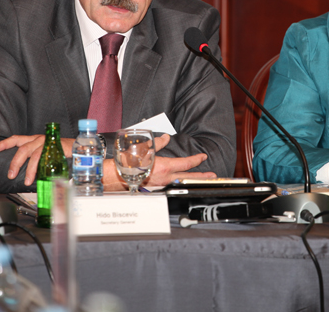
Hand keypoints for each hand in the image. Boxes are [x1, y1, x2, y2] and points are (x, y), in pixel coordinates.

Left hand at [0, 135, 73, 185]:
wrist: (79, 148)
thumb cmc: (61, 152)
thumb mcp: (45, 154)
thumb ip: (36, 160)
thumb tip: (24, 173)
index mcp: (35, 140)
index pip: (17, 139)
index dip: (5, 143)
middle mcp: (39, 139)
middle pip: (22, 149)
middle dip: (15, 163)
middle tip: (11, 174)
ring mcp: (47, 143)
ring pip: (33, 155)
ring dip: (29, 169)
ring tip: (27, 180)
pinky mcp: (55, 148)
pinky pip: (45, 158)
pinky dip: (41, 168)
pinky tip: (40, 175)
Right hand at [102, 134, 216, 188]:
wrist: (116, 177)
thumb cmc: (128, 163)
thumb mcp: (145, 148)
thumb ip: (158, 143)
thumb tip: (166, 138)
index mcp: (164, 167)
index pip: (185, 163)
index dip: (196, 159)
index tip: (203, 156)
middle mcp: (164, 178)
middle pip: (187, 178)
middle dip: (201, 177)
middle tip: (212, 176)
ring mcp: (160, 185)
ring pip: (180, 183)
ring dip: (190, 180)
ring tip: (199, 179)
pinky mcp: (155, 189)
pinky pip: (170, 185)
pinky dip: (177, 183)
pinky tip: (180, 182)